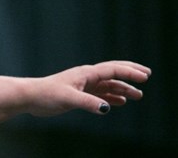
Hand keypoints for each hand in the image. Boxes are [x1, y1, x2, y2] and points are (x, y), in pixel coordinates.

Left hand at [27, 60, 150, 116]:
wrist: (31, 97)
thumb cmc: (47, 94)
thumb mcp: (68, 99)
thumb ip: (88, 103)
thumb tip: (107, 108)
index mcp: (86, 73)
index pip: (112, 70)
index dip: (129, 72)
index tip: (145, 76)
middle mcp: (86, 76)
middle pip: (112, 72)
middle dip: (130, 73)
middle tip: (147, 75)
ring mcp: (83, 85)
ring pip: (108, 84)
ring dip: (123, 88)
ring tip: (138, 95)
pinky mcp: (79, 93)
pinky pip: (100, 93)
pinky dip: (112, 96)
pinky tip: (120, 102)